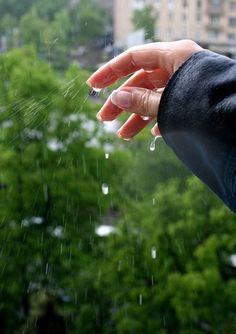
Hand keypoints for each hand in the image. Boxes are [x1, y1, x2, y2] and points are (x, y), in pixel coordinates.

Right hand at [86, 40, 201, 139]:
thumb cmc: (206, 106)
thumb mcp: (168, 102)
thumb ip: (140, 100)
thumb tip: (115, 98)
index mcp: (173, 56)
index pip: (133, 59)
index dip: (110, 72)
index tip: (92, 85)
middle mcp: (178, 67)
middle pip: (140, 81)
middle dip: (121, 103)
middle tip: (103, 120)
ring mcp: (185, 83)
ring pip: (153, 97)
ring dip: (137, 117)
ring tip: (123, 137)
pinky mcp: (191, 99)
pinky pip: (168, 107)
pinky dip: (158, 120)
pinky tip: (151, 134)